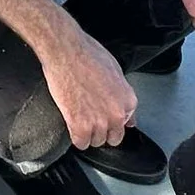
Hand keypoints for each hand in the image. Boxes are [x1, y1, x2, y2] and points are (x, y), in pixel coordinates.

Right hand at [37, 26, 136, 151]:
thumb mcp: (115, 71)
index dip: (112, 119)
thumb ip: (123, 95)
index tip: (104, 116)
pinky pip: (80, 143)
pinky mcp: (80, 126)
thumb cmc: (87, 54)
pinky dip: (75, 136)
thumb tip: (128, 115)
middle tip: (90, 116)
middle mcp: (117, 114)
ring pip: (96, 141)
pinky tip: (72, 121)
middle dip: (103, 130)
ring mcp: (99, 122)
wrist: (66, 51)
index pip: (126, 124)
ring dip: (87, 132)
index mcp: (128, 100)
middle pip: (113, 138)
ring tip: (79, 113)